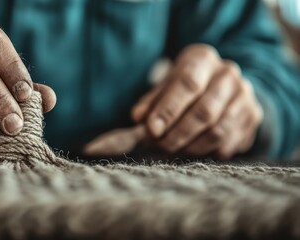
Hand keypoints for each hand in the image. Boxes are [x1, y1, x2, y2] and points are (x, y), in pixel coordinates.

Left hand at [132, 44, 262, 159]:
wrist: (223, 85)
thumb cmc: (185, 86)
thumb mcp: (166, 86)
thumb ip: (151, 101)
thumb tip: (138, 117)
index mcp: (202, 59)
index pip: (187, 84)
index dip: (168, 110)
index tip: (151, 130)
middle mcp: (227, 73)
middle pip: (204, 111)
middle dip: (178, 134)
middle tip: (159, 146)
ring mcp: (244, 95)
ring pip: (217, 131)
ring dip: (191, 147)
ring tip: (173, 151)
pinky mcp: (253, 116)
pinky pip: (229, 143)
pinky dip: (208, 153)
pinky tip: (192, 151)